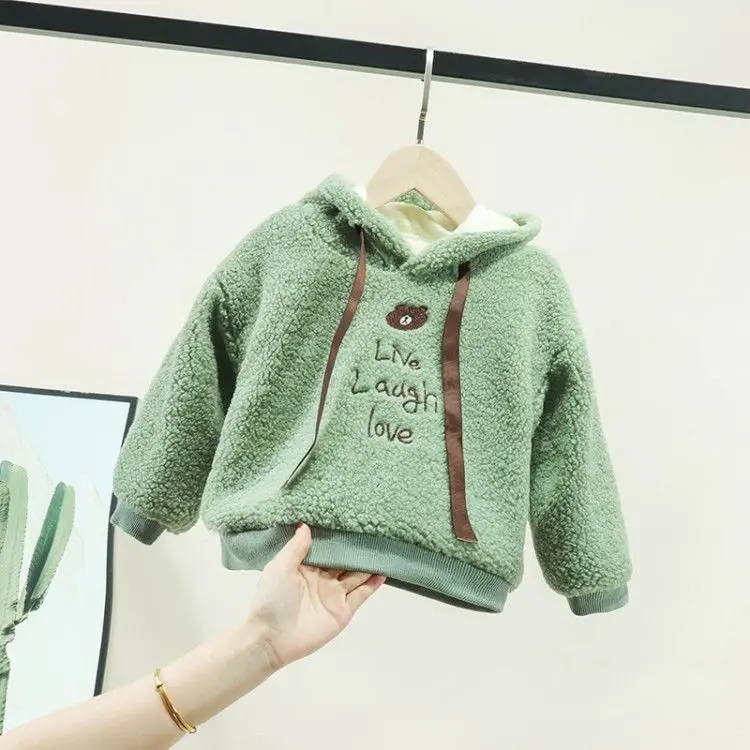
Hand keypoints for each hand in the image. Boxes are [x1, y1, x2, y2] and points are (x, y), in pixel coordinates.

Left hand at [249, 524, 385, 667]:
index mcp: (307, 567)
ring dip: (368, 565)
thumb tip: (306, 525)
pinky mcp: (343, 611)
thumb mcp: (280, 567)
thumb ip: (296, 547)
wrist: (271, 638)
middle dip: (356, 550)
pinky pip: (361, 595)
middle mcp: (323, 580)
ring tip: (382, 550)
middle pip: (344, 562)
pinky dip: (373, 585)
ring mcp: (334, 595)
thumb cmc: (271, 599)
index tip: (351, 522)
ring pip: (356, 576)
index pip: (327, 550)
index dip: (337, 538)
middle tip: (373, 532)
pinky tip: (383, 573)